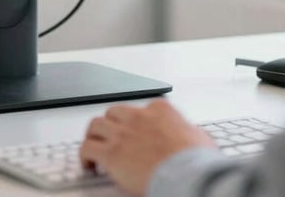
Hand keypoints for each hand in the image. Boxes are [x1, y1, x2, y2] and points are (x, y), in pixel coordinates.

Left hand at [80, 99, 217, 195]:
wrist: (188, 174)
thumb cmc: (197, 161)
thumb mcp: (200, 138)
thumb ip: (191, 131)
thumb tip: (194, 135)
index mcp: (159, 110)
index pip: (141, 109)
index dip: (136, 123)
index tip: (135, 132)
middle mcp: (138, 117)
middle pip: (114, 113)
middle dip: (111, 124)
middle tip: (110, 136)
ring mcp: (122, 133)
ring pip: (96, 125)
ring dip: (94, 136)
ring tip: (93, 147)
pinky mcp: (111, 153)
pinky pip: (87, 148)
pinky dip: (85, 155)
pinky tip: (88, 165)